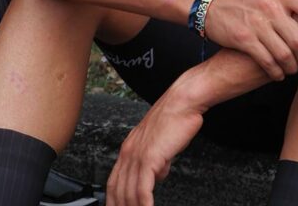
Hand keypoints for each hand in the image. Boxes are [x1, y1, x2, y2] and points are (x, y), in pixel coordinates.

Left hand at [107, 86, 204, 205]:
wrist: (183, 101)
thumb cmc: (176, 117)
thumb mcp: (162, 143)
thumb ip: (157, 160)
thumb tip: (159, 174)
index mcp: (128, 149)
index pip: (114, 182)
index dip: (113, 199)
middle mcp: (128, 153)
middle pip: (117, 190)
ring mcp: (137, 155)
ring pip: (128, 192)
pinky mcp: (149, 158)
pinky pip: (142, 189)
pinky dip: (144, 203)